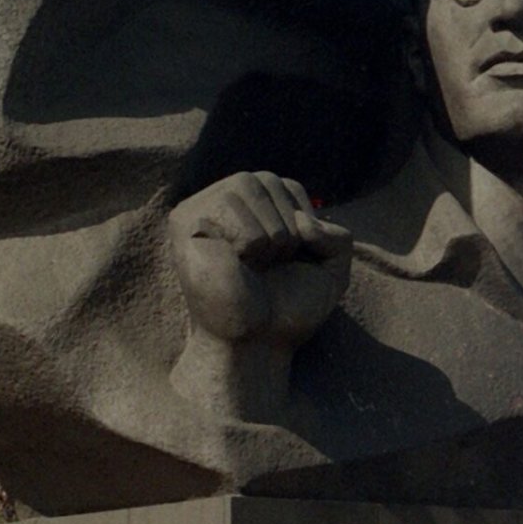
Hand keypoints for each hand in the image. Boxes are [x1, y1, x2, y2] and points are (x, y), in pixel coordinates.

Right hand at [167, 172, 351, 421]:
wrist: (259, 343)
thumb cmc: (290, 307)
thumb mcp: (332, 267)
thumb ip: (338, 235)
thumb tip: (304, 222)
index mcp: (253, 207)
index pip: (288, 186)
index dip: (302, 226)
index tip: (289, 261)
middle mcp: (224, 202)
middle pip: (267, 180)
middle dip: (284, 229)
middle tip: (268, 266)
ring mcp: (200, 209)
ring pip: (247, 187)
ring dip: (266, 236)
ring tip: (252, 266)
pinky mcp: (184, 223)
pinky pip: (228, 207)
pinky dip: (246, 239)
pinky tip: (235, 263)